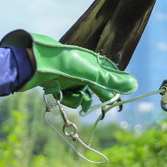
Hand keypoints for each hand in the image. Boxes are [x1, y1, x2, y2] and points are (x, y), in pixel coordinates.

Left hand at [0, 30, 137, 111]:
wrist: (31, 64)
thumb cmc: (61, 64)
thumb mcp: (89, 72)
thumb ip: (110, 80)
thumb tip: (134, 85)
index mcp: (90, 60)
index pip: (108, 74)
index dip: (113, 87)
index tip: (116, 99)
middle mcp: (80, 68)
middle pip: (95, 86)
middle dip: (96, 96)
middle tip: (101, 105)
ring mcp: (68, 76)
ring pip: (81, 93)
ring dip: (79, 99)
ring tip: (74, 98)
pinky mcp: (57, 83)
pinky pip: (68, 96)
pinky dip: (67, 98)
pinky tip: (62, 96)